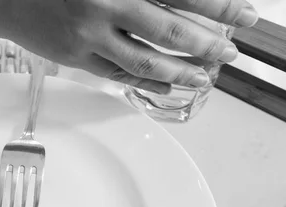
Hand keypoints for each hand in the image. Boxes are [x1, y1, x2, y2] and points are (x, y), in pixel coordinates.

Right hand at [0, 0, 258, 93]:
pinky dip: (144, 82)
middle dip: (208, 45)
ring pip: (144, 61)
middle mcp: (106, 4)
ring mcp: (89, 34)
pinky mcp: (75, 56)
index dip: (220, 6)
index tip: (245, 17)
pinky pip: (116, 74)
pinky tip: (165, 86)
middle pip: (170, 31)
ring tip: (203, 78)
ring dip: (180, 72)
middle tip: (230, 54)